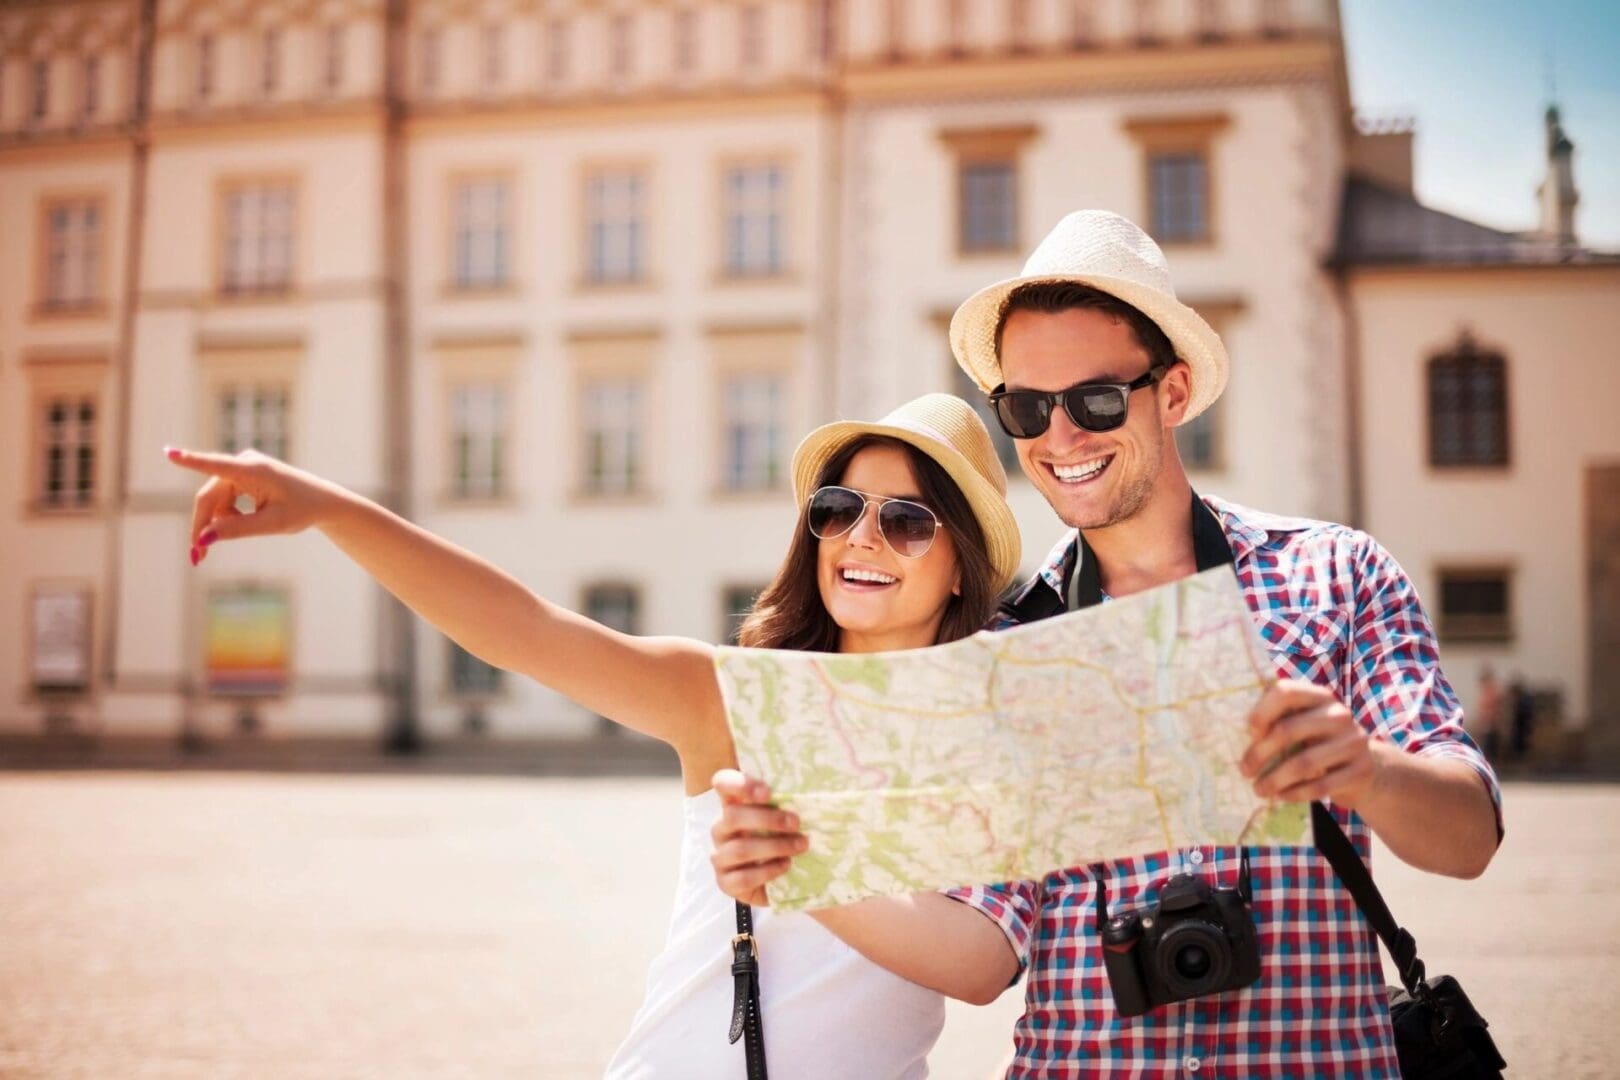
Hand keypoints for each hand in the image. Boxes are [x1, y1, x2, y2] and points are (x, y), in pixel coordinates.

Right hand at [164, 446, 349, 565]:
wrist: (322, 502)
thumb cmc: (302, 510)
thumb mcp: (272, 525)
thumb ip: (238, 530)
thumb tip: (204, 538)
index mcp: (253, 470)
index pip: (216, 465)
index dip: (190, 461)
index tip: (169, 453)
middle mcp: (244, 463)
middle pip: (208, 497)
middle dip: (202, 526)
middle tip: (198, 557)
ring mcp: (242, 468)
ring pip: (213, 501)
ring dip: (215, 523)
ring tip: (217, 547)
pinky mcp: (242, 476)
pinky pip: (222, 499)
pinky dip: (225, 516)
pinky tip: (240, 524)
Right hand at [709, 769, 808, 906]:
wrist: (788, 881)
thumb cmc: (788, 840)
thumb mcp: (789, 818)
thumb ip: (792, 800)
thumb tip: (827, 779)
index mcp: (734, 805)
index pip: (723, 783)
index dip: (739, 784)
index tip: (768, 792)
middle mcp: (722, 828)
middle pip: (733, 816)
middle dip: (767, 818)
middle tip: (797, 822)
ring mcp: (720, 857)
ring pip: (739, 848)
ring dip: (774, 846)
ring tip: (801, 845)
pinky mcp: (725, 883)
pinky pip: (741, 877)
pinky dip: (766, 871)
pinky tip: (786, 866)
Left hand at [1239, 678, 1381, 809]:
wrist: (1365, 767)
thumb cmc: (1318, 743)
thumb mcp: (1304, 724)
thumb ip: (1278, 721)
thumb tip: (1232, 735)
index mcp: (1319, 696)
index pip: (1285, 692)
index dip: (1262, 712)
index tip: (1249, 734)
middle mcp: (1339, 714)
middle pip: (1288, 730)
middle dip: (1260, 754)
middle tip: (1244, 771)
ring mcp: (1354, 742)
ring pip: (1303, 763)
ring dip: (1274, 779)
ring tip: (1259, 790)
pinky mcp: (1361, 771)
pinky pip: (1320, 786)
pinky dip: (1295, 793)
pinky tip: (1281, 796)